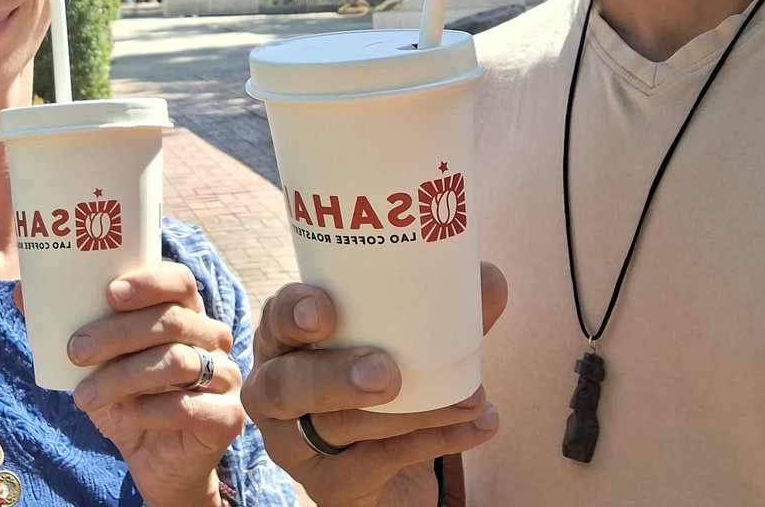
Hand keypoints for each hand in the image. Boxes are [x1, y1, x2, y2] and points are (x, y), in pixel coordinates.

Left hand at [66, 262, 244, 506]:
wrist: (156, 461)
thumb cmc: (127, 399)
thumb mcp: (95, 363)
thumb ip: (65, 326)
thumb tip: (22, 291)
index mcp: (185, 311)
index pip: (179, 280)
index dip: (148, 281)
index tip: (109, 292)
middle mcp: (211, 337)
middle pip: (170, 320)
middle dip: (117, 333)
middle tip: (76, 349)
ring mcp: (225, 375)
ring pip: (176, 362)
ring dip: (123, 377)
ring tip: (84, 396)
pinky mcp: (227, 416)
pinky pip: (187, 406)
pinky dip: (148, 410)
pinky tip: (122, 416)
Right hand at [240, 263, 507, 506]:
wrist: (386, 467)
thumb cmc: (385, 383)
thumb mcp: (407, 345)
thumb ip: (442, 313)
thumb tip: (490, 278)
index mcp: (285, 343)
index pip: (274, 320)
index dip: (291, 313)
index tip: (324, 310)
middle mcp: (275, 393)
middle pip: (285, 385)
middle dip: (333, 376)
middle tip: (387, 373)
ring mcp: (294, 445)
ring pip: (334, 429)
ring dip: (406, 414)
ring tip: (467, 398)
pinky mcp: (327, 487)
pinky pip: (376, 465)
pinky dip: (433, 441)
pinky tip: (477, 426)